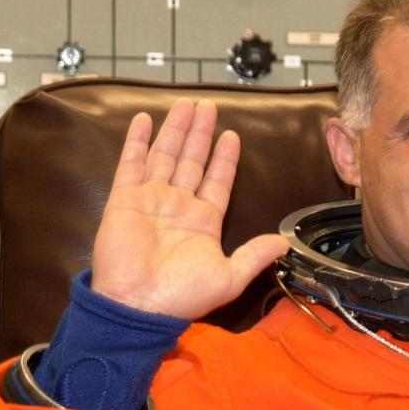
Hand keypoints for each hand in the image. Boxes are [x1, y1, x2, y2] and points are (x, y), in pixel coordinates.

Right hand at [91, 97, 288, 318]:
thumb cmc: (181, 297)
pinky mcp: (124, 199)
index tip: (232, 136)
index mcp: (202, 222)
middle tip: (208, 105)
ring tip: (185, 104)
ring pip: (166, 155)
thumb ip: (255, 255)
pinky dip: (136, 141)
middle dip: (201, 133)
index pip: (217, 181)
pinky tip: (144, 119)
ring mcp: (150, 200)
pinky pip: (131, 163)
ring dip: (176, 129)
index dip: (224, 159)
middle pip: (192, 160)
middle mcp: (177, 206)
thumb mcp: (230, 277)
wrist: (137, 305)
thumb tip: (284, 244)